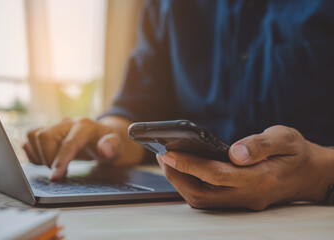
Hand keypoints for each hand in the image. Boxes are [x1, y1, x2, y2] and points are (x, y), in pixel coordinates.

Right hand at [23, 117, 143, 180]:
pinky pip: (30, 140)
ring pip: (34, 135)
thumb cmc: (110, 144)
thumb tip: (104, 149)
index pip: (69, 142)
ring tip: (54, 165)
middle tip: (60, 172)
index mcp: (85, 126)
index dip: (60, 160)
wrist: (103, 137)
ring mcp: (56, 127)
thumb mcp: (118, 147)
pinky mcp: (47, 132)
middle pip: (44, 136)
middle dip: (48, 158)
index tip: (55, 177)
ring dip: (39, 155)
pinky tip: (47, 160)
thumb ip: (113, 146)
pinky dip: (33, 153)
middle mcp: (68, 123)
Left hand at [157, 125, 333, 209]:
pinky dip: (193, 185)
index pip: (215, 174)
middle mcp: (248, 195)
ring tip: (169, 161)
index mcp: (260, 178)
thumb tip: (234, 152)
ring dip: (182, 182)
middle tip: (162, 157)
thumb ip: (260, 145)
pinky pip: (210, 198)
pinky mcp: (240, 201)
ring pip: (204, 200)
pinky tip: (186, 169)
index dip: (189, 164)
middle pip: (202, 194)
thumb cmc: (297, 153)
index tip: (168, 152)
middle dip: (177, 177)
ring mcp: (243, 201)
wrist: (311, 174)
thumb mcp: (285, 138)